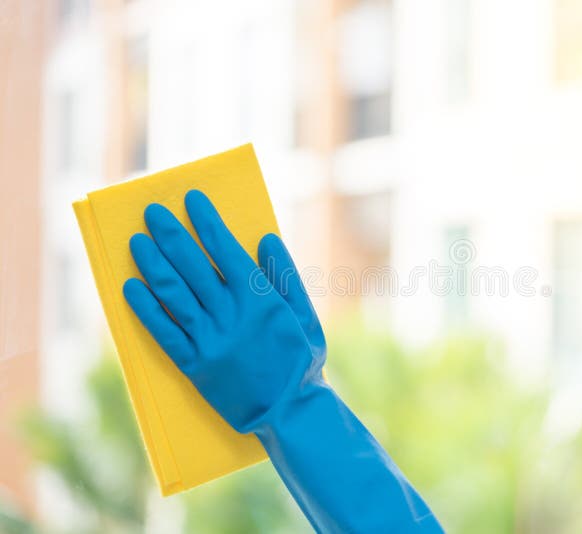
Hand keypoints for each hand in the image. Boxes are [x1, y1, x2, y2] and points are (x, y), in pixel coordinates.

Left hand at [124, 190, 441, 532]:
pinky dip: (145, 309)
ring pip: (173, 294)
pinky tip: (131, 287)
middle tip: (153, 211)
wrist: (289, 411)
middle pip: (192, 265)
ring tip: (137, 241)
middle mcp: (231, 316)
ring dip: (152, 264)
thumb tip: (266, 238)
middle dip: (170, 234)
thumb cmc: (301, 361)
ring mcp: (210, 341)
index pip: (225, 249)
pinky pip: (163, 333)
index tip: (191, 199)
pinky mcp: (194, 365)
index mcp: (260, 300)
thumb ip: (286, 276)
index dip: (206, 222)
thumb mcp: (305, 315)